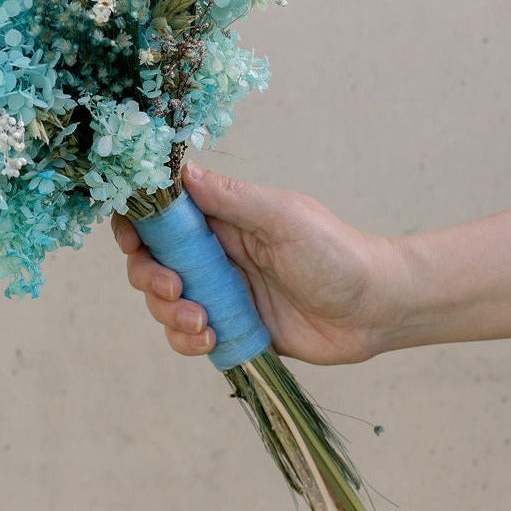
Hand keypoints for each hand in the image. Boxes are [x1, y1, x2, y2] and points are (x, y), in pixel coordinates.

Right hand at [112, 163, 401, 364]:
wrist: (377, 309)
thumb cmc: (336, 253)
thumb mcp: (282, 217)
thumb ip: (229, 196)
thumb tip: (178, 170)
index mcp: (222, 217)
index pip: (161, 214)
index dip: (136, 225)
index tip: (134, 242)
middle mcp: (215, 253)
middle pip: (152, 261)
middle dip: (150, 277)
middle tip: (175, 289)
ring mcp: (221, 293)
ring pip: (165, 303)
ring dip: (169, 315)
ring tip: (204, 323)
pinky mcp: (232, 329)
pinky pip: (188, 337)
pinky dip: (187, 341)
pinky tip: (212, 339)